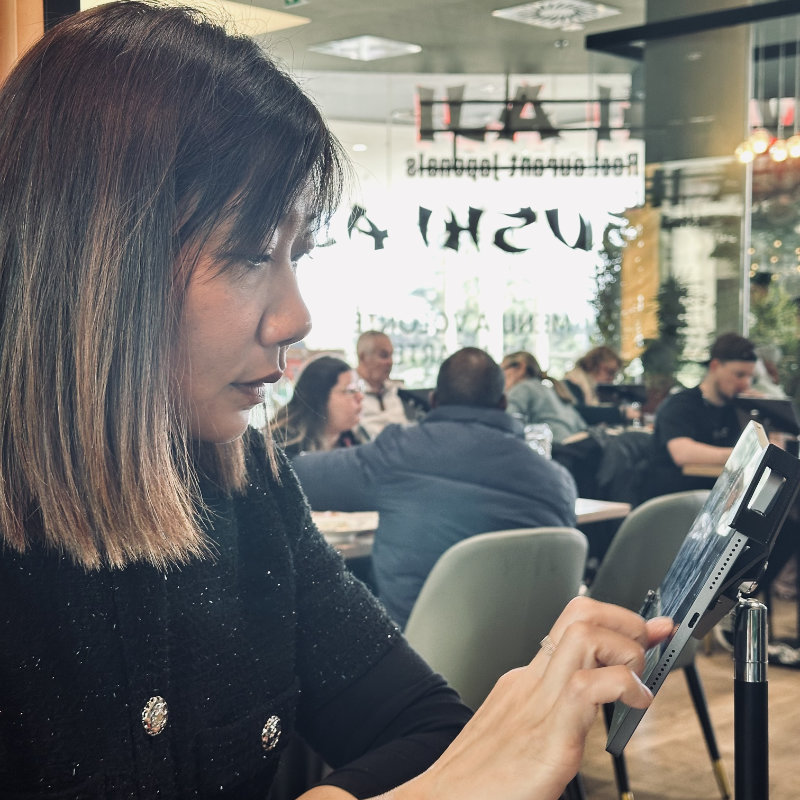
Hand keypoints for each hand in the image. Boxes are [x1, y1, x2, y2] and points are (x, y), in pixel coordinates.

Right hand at [394, 596, 672, 799]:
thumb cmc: (478, 781)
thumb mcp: (514, 736)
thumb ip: (547, 720)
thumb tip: (582, 719)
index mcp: (524, 683)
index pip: (570, 628)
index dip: (616, 622)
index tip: (647, 631)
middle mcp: (530, 682)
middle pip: (579, 615)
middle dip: (626, 622)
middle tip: (649, 645)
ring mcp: (537, 703)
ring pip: (584, 636)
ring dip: (626, 649)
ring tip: (639, 680)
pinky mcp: (548, 734)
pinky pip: (588, 687)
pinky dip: (623, 686)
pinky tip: (634, 705)